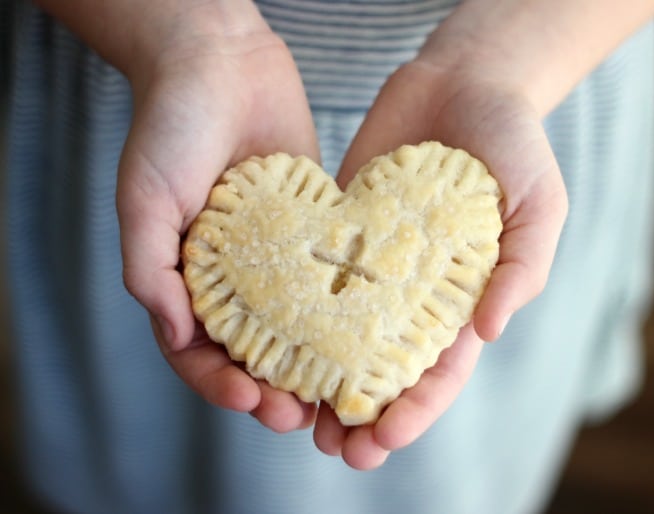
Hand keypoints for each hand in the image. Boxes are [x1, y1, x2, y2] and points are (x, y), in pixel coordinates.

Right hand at [116, 10, 319, 431]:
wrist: (221, 63)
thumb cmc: (171, 127)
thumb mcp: (145, 199)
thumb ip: (151, 269)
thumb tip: (177, 336)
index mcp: (183, 278)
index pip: (197, 351)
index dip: (218, 382)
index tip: (249, 398)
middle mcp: (230, 276)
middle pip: (248, 351)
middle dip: (268, 388)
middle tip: (296, 414)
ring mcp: (273, 257)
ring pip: (292, 328)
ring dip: (309, 365)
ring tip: (332, 392)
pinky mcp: (310, 231)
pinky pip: (324, 281)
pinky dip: (339, 313)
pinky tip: (364, 333)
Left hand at [313, 58, 567, 468]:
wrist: (463, 82)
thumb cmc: (513, 144)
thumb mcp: (539, 204)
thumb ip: (522, 267)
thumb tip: (489, 333)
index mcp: (464, 298)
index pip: (441, 370)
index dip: (416, 410)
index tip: (386, 440)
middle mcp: (413, 291)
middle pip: (386, 367)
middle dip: (363, 413)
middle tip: (336, 450)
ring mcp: (373, 263)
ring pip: (342, 334)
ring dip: (321, 378)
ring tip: (294, 414)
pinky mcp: (341, 230)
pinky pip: (315, 276)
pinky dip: (295, 311)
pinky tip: (270, 337)